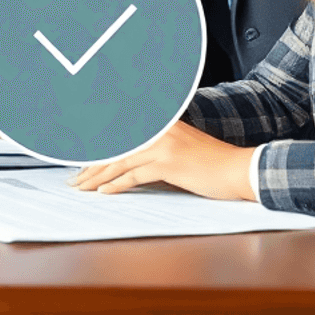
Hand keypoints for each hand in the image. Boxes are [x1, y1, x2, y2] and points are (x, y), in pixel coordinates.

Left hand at [69, 121, 256, 200]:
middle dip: (91, 165)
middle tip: (74, 179)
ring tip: (81, 187)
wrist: (239, 169)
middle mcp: (158, 129)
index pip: (120, 135)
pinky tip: (104, 192)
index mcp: (159, 123)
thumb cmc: (211, 163)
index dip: (98, 149)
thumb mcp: (180, 146)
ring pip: (119, 161)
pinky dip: (116, 185)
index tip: (80, 162)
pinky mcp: (168, 163)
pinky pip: (134, 175)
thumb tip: (126, 162)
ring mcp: (162, 145)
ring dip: (96, 177)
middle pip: (115, 148)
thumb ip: (155, 148)